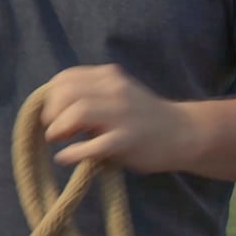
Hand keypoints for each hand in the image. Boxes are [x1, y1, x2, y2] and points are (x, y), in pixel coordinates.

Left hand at [38, 64, 201, 174]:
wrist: (184, 133)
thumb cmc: (143, 116)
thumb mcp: (117, 94)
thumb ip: (90, 94)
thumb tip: (51, 107)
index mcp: (109, 77)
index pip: (66, 78)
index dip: (51, 96)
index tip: (52, 112)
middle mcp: (115, 90)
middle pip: (66, 93)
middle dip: (51, 112)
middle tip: (53, 129)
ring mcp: (122, 115)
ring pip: (77, 113)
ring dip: (59, 128)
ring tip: (58, 140)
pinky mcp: (128, 140)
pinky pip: (93, 145)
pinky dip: (72, 153)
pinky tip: (66, 157)